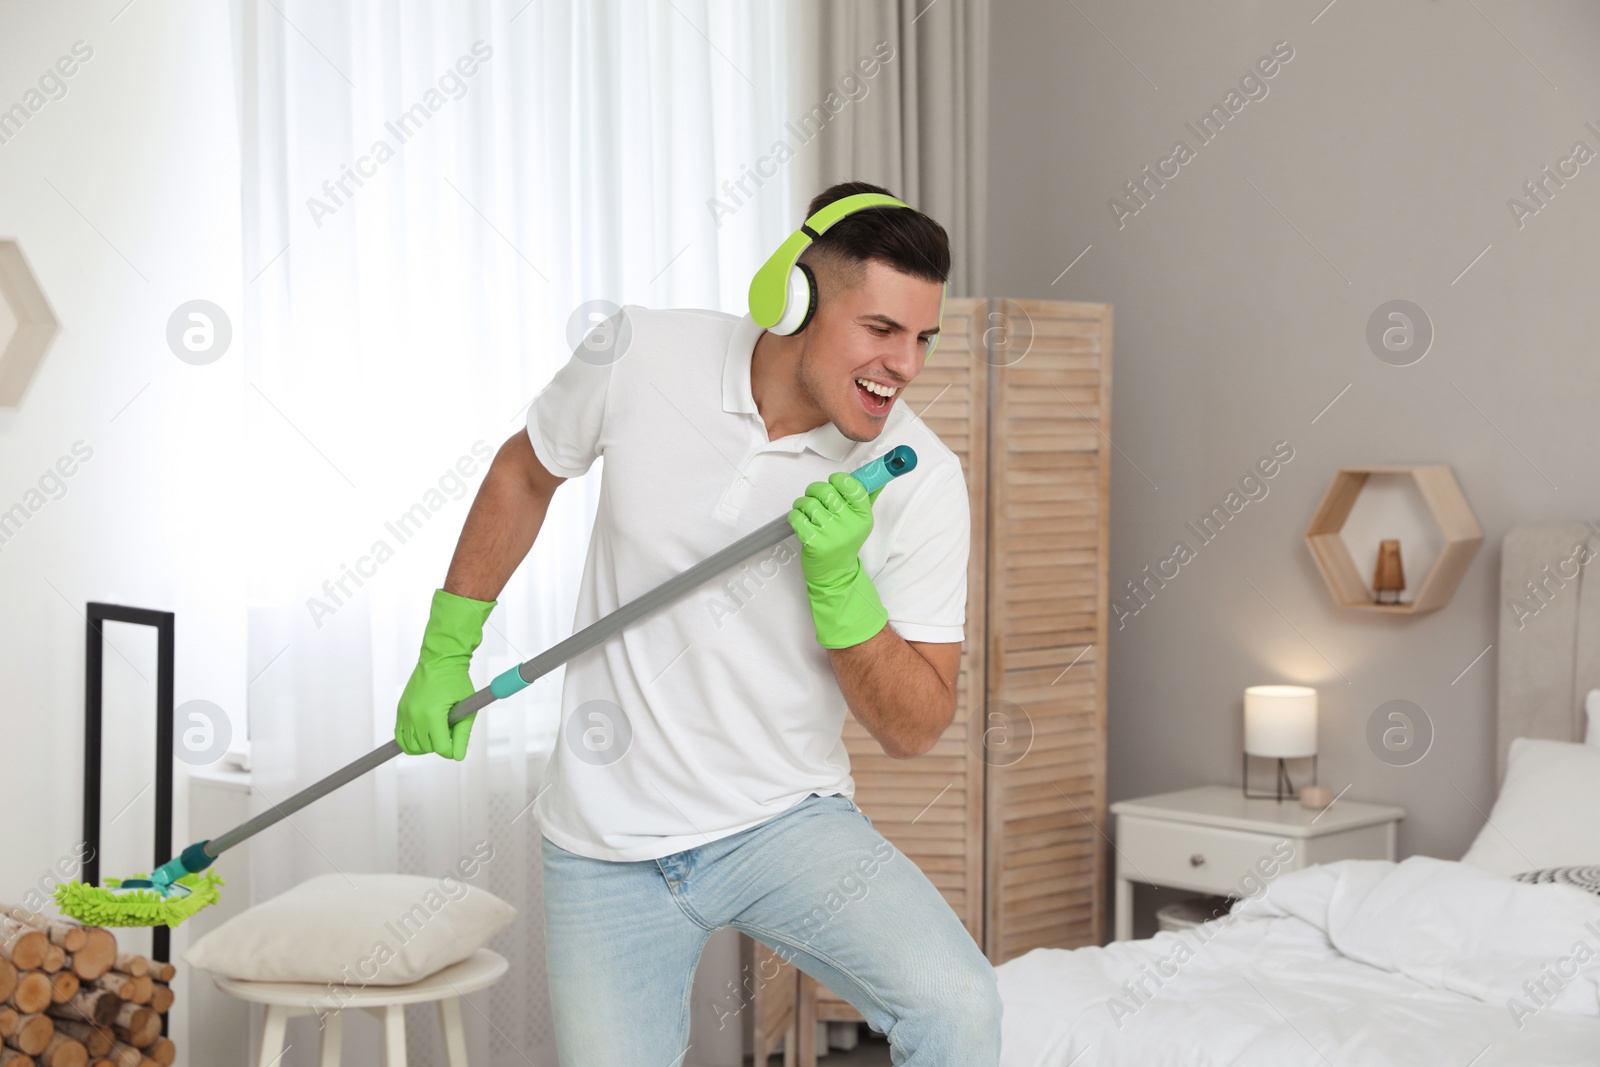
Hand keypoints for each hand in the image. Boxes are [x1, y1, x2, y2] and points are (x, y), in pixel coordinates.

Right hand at [396, 588, 496, 759]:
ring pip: (411, 746)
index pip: (440, 748)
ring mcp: (404, 713)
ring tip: (437, 732)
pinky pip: (400, 736)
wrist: (439, 660)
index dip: (450, 750)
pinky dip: (410, 741)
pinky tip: (422, 736)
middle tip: (448, 730)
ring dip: (424, 745)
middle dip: (439, 745)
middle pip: (426, 748)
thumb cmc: (456, 682)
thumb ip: (462, 735)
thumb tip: (457, 757)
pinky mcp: (400, 710)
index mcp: (432, 714)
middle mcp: (414, 715)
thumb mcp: (466, 709)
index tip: (456, 744)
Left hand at [788, 472, 887, 647]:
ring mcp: (831, 534)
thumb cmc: (845, 542)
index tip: (834, 483)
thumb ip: (868, 497)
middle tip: (814, 498)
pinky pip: (796, 517)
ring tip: (806, 512)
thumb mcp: (861, 522)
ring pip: (808, 502)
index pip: (852, 485)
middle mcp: (849, 524)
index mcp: (863, 516)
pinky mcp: (813, 541)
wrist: (835, 574)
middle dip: (814, 490)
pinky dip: (795, 517)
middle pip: (825, 490)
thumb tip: (879, 476)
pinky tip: (801, 523)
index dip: (838, 479)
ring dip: (802, 504)